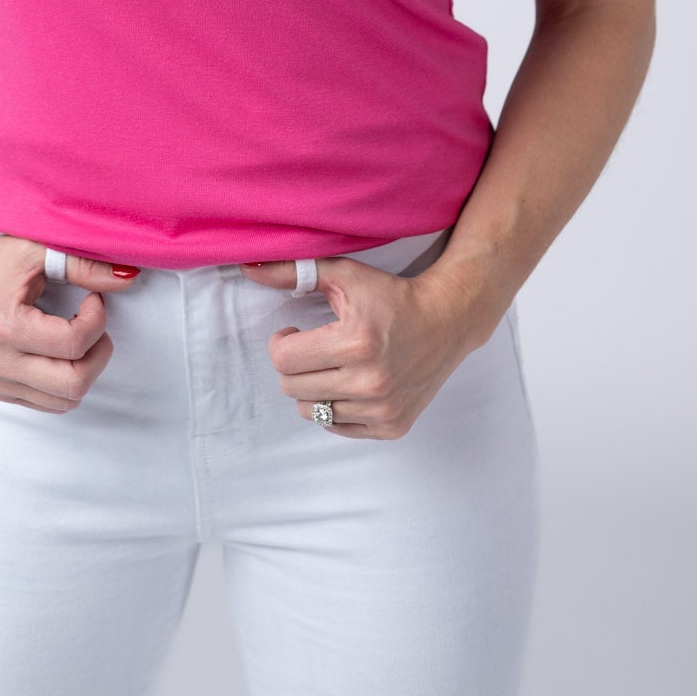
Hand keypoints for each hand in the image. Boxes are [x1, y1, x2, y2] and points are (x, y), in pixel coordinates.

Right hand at [0, 234, 142, 413]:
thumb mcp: (38, 251)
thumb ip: (84, 265)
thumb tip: (129, 277)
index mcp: (4, 327)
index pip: (74, 344)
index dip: (97, 318)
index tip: (92, 298)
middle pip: (74, 383)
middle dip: (99, 352)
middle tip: (93, 323)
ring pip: (66, 400)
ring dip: (85, 368)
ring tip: (77, 335)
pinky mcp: (0, 391)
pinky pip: (50, 404)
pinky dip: (67, 381)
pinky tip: (60, 350)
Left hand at [239, 254, 486, 437]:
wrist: (448, 320)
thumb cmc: (391, 295)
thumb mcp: (344, 274)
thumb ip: (294, 271)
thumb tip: (248, 268)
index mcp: (356, 343)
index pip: (283, 359)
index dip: (281, 342)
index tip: (294, 332)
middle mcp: (371, 382)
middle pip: (292, 388)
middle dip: (294, 365)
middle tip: (313, 348)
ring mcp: (383, 410)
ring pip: (310, 412)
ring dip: (312, 389)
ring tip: (331, 366)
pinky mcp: (393, 426)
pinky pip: (337, 427)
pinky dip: (336, 407)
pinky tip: (350, 383)